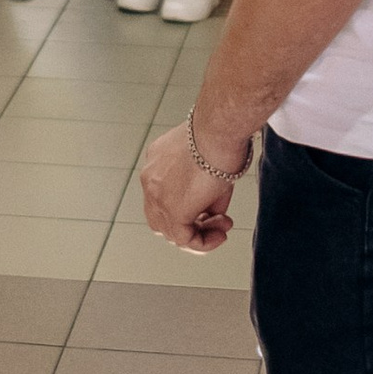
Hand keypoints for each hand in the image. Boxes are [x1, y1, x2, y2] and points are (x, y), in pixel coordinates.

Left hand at [137, 120, 239, 255]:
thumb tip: (212, 216)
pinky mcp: (172, 209)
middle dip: (191, 224)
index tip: (213, 208)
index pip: (163, 196)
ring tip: (222, 228)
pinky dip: (202, 243)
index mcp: (156, 162)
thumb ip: (205, 195)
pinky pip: (183, 238)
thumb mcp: (208, 167)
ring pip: (170, 230)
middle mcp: (150, 178)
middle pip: (161, 215)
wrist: (219, 131)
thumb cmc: (219, 138)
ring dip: (199, 234)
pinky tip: (220, 235)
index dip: (188, 208)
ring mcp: (156, 194)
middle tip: (216, 222)